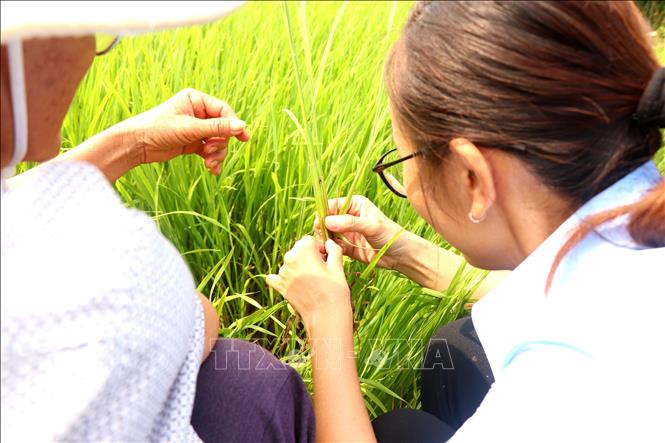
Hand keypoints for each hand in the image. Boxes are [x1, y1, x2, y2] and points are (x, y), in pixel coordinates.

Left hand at [120, 88, 249, 174]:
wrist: (136, 145)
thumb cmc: (159, 129)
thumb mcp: (191, 128)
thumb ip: (217, 128)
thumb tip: (242, 126)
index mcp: (196, 100)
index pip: (223, 111)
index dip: (234, 124)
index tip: (243, 138)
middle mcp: (198, 112)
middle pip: (223, 129)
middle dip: (220, 143)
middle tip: (211, 153)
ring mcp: (196, 128)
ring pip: (218, 141)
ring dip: (217, 154)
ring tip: (209, 163)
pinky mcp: (193, 142)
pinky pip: (210, 151)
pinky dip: (212, 159)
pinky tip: (211, 169)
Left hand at [266, 236, 351, 333]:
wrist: (326, 316)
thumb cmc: (335, 290)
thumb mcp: (338, 266)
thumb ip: (333, 249)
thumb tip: (329, 243)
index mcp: (304, 248)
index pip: (309, 240)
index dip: (319, 249)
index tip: (326, 259)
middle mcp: (289, 257)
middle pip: (298, 250)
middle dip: (308, 257)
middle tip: (320, 271)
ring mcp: (282, 272)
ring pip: (290, 263)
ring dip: (299, 268)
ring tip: (312, 282)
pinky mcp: (279, 285)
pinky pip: (276, 277)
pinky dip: (284, 278)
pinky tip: (294, 284)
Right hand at [315, 195, 411, 270]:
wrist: (400, 254)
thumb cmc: (389, 234)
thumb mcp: (371, 226)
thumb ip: (349, 223)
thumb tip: (327, 221)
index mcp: (355, 204)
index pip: (332, 204)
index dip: (324, 213)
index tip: (320, 224)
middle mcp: (348, 216)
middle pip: (327, 219)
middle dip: (322, 227)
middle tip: (322, 236)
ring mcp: (346, 231)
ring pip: (327, 233)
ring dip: (325, 239)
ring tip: (327, 245)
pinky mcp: (346, 246)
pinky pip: (333, 245)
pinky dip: (330, 248)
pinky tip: (332, 251)